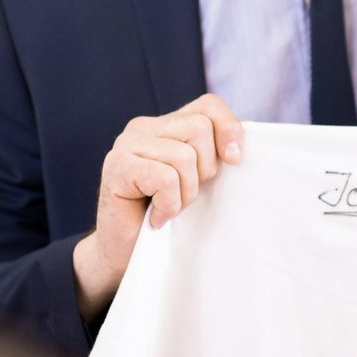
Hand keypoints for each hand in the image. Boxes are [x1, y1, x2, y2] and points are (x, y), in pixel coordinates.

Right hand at [72, 94, 242, 318]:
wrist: (125, 252)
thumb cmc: (165, 214)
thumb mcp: (198, 179)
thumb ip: (214, 154)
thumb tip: (239, 147)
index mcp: (166, 124)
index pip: (208, 104)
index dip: (228, 128)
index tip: (233, 160)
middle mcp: (143, 126)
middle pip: (200, 128)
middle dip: (204, 170)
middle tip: (186, 194)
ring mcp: (126, 145)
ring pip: (184, 156)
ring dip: (185, 193)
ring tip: (169, 208)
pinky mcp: (117, 167)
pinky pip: (165, 178)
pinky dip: (169, 205)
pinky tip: (157, 217)